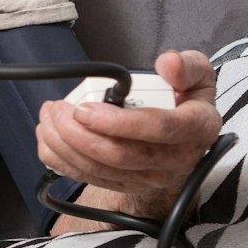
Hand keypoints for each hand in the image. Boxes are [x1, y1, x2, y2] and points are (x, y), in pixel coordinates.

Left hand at [36, 50, 223, 221]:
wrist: (184, 136)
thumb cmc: (186, 99)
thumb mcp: (197, 74)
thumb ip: (187, 65)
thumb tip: (169, 64)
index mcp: (196, 128)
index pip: (159, 129)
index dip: (119, 122)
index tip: (85, 109)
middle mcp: (176, 159)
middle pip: (120, 154)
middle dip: (79, 133)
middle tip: (58, 109)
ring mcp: (149, 176)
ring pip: (99, 168)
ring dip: (65, 145)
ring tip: (50, 117)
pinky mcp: (127, 184)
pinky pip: (89, 177)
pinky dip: (62, 159)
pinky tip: (49, 138)